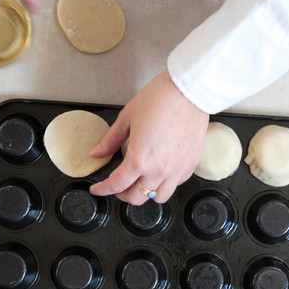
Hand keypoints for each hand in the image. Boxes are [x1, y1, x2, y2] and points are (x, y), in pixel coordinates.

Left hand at [89, 70, 209, 204]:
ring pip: (158, 197)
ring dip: (146, 193)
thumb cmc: (160, 99)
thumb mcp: (127, 118)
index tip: (98, 189)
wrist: (189, 91)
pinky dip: (165, 183)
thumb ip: (111, 140)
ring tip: (141, 182)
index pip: (116, 185)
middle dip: (122, 194)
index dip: (103, 190)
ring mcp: (177, 169)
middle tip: (118, 186)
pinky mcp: (190, 164)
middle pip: (136, 197)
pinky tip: (160, 172)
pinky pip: (176, 185)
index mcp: (139, 159)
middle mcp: (159, 169)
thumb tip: (98, 152)